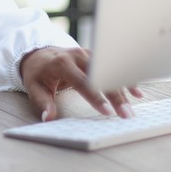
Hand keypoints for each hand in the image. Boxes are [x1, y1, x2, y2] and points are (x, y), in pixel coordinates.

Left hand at [19, 46, 142, 120]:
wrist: (39, 53)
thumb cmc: (38, 72)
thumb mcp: (33, 87)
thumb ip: (42, 102)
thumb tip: (48, 118)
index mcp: (62, 63)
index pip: (82, 81)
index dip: (95, 97)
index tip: (107, 111)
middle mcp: (77, 56)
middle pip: (101, 76)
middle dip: (115, 96)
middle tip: (126, 114)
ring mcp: (87, 54)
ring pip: (109, 72)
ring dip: (122, 90)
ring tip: (131, 108)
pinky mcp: (94, 56)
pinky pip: (112, 67)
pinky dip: (124, 79)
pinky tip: (136, 92)